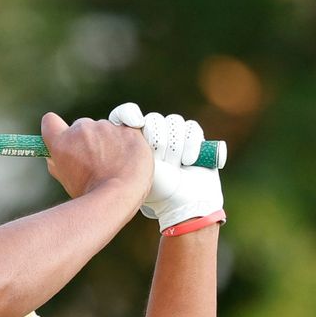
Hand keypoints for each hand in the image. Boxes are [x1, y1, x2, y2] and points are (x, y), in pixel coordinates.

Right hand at [41, 112, 151, 201]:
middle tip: (97, 161)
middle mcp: (81, 129)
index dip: (56, 128)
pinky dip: (127, 141)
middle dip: (88, 139)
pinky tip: (128, 158)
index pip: (50, 121)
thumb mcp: (66, 180)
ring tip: (115, 165)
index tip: (64, 136)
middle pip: (81, 126)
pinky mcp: (127, 129)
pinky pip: (126, 130)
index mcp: (61, 142)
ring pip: (105, 128)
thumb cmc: (91, 193)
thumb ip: (58, 163)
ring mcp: (106, 127)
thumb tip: (54, 156)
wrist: (119, 195)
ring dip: (108, 141)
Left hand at [108, 104, 224, 230]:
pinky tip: (189, 162)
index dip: (128, 114)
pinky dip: (192, 145)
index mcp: (132, 142)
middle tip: (161, 164)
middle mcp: (151, 136)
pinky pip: (191, 127)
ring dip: (175, 147)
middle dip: (158, 143)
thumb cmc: (157, 191)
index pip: (124, 114)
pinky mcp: (193, 138)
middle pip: (154, 119)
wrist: (186, 202)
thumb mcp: (134, 170)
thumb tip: (123, 127)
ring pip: (174, 121)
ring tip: (176, 167)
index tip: (135, 123)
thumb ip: (126, 148)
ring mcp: (172, 136)